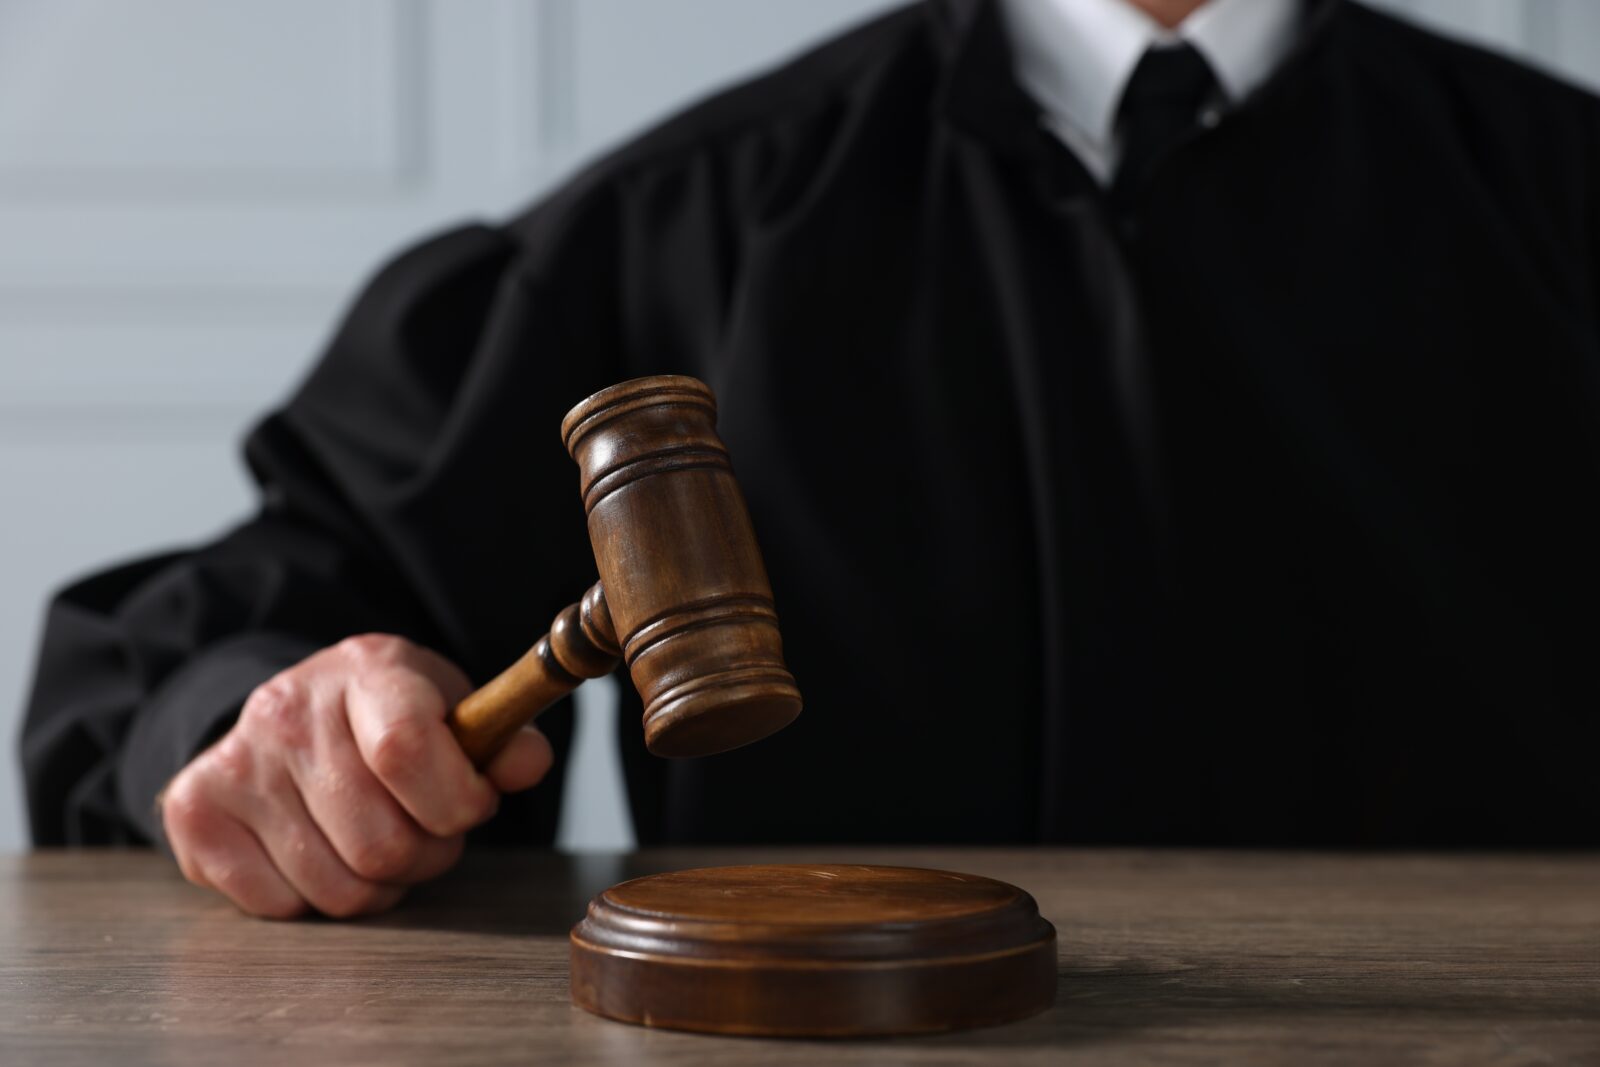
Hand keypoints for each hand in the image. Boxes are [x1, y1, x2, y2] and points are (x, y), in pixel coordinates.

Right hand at [160, 634, 552, 918]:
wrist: (294, 707)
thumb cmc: (388, 715)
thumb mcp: (453, 705)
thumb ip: (500, 738)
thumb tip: (525, 762)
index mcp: (368, 669)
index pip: (407, 751)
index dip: (456, 802)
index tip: (470, 807)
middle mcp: (289, 709)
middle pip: (378, 841)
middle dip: (425, 856)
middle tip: (426, 834)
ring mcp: (236, 761)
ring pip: (335, 886)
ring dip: (377, 886)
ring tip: (379, 845)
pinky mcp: (195, 812)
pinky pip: (278, 905)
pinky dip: (315, 900)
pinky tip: (325, 854)